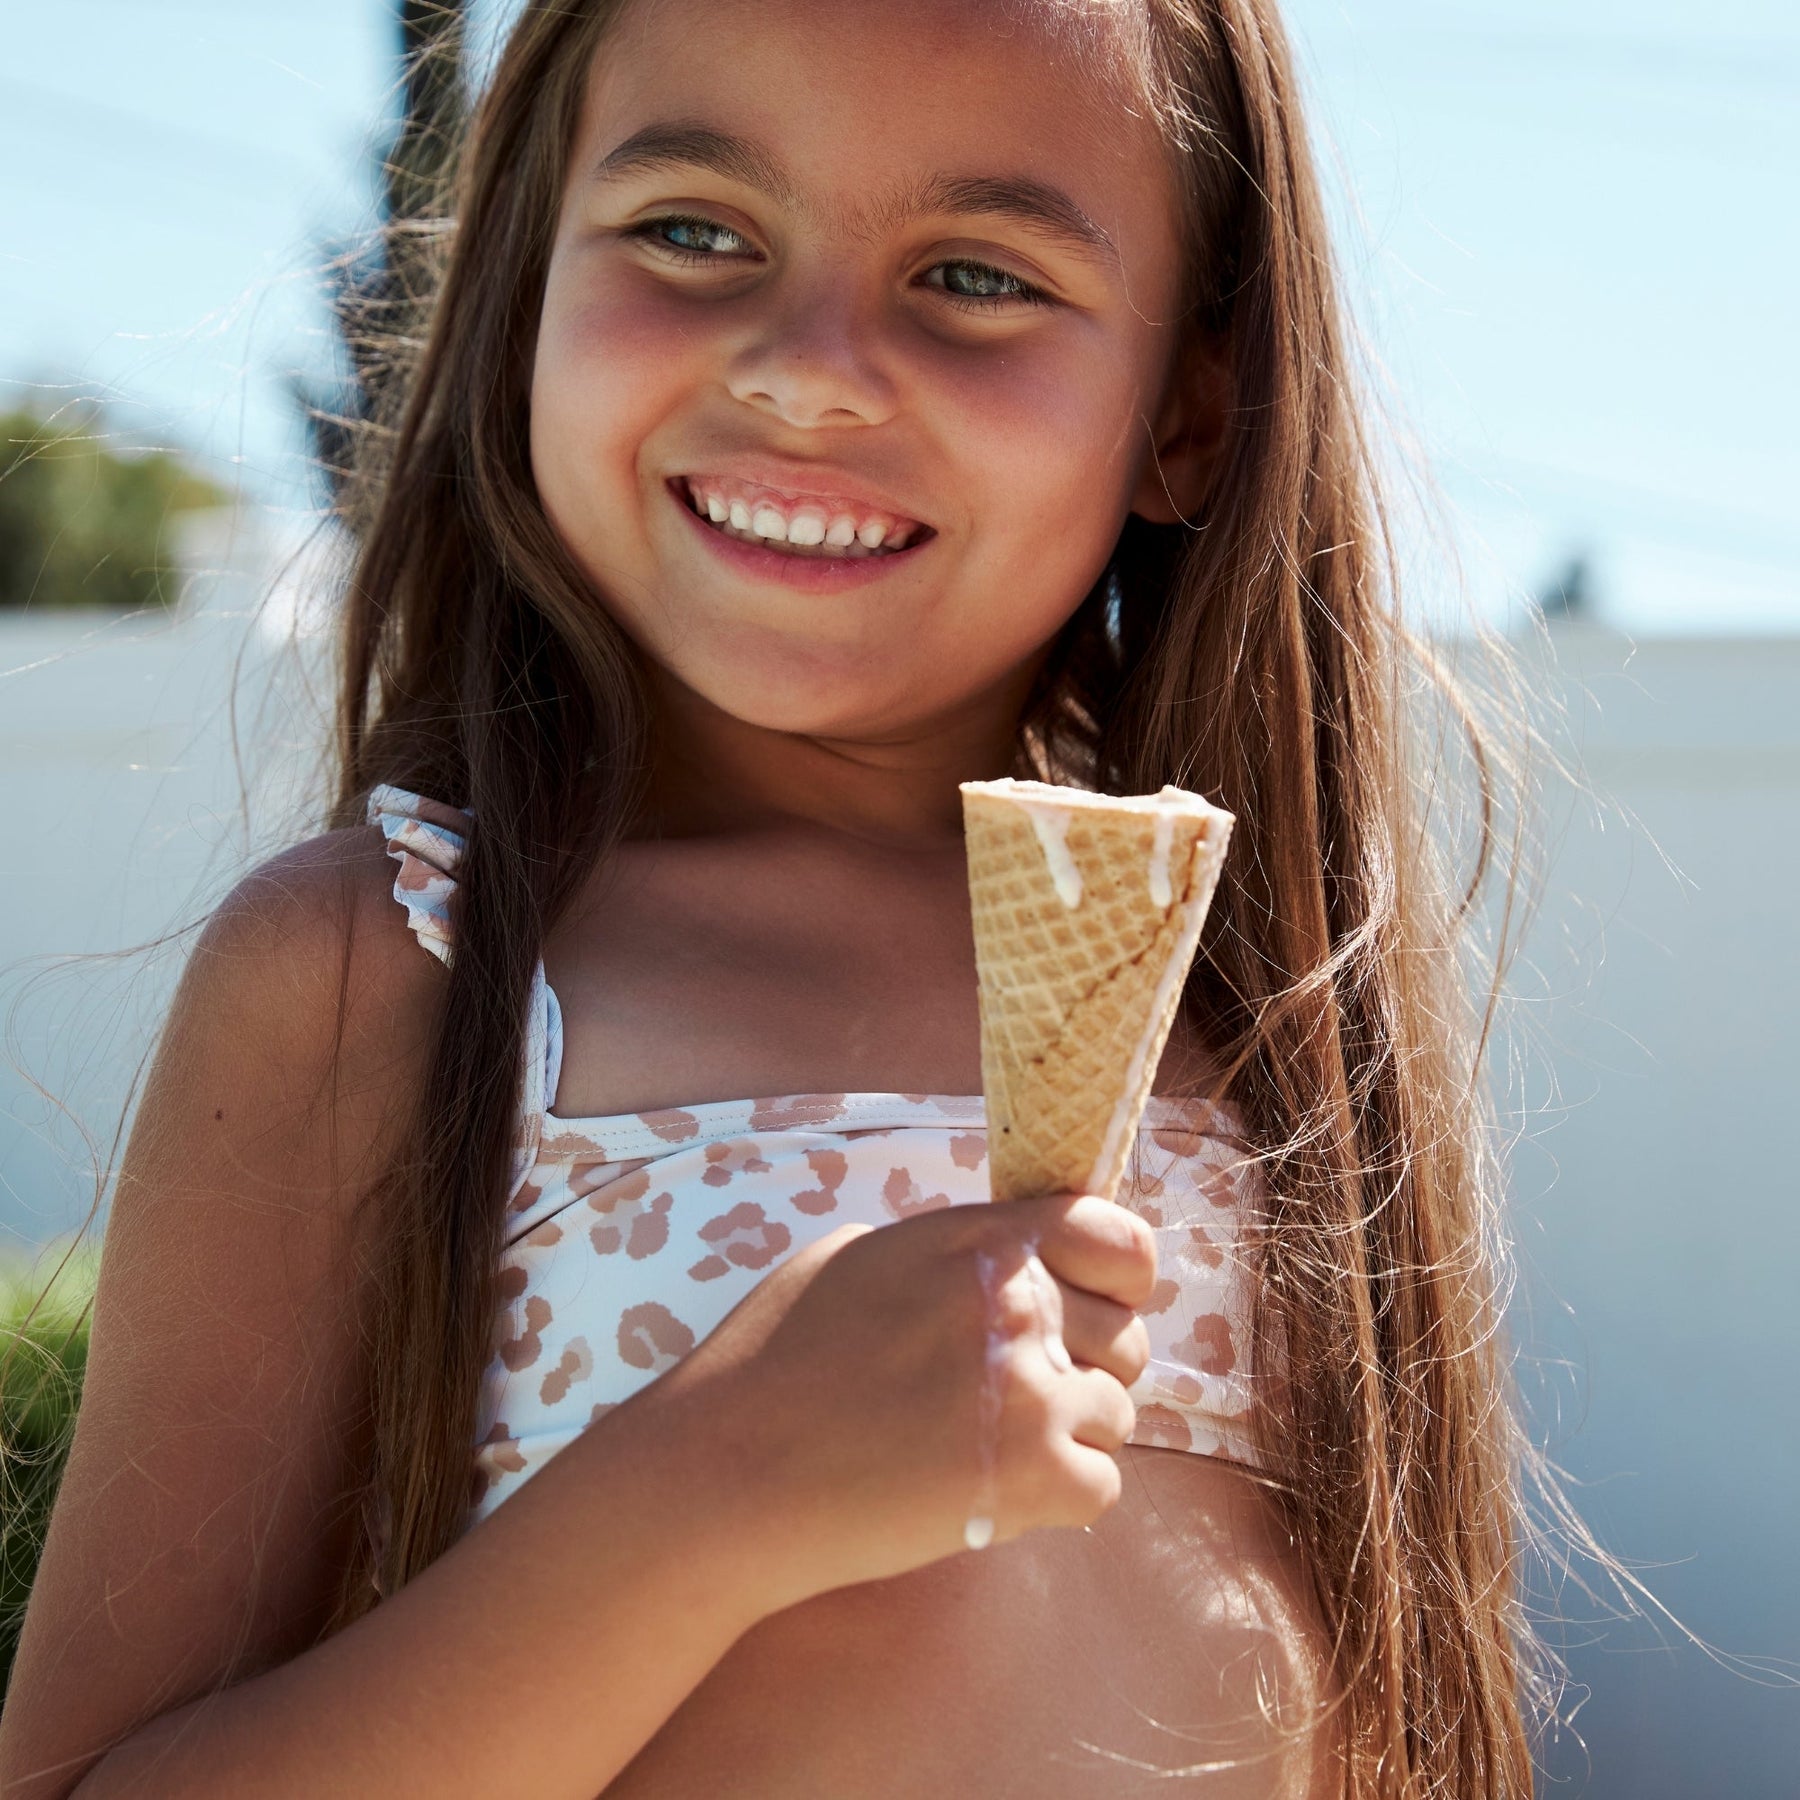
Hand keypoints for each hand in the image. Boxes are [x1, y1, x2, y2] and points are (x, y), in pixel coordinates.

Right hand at [651, 1194, 1155, 1612]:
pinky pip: (1103, 1486)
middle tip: (1017, 1399)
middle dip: (1087, 1369)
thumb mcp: (857, 1258)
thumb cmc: (769, 1364)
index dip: (1122, 1274)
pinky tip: (990, 1495)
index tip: (1105, 1300)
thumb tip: (1000, 1262)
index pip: (1114, 1237)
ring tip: (989, 1452)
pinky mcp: (1036, 1478)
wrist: (728, 1474)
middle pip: (1126, 1336)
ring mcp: (1034, 1392)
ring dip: (1068, 1438)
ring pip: (1118, 1413)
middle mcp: (1022, 1305)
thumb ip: (947, 1253)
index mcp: (980, 1242)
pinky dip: (1058, 1501)